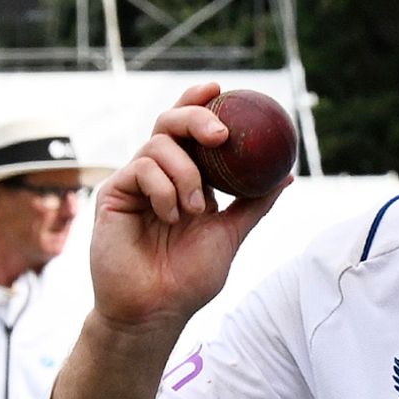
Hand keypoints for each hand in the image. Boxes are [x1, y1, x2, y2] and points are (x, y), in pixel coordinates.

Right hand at [90, 82, 288, 333]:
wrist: (155, 309)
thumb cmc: (188, 278)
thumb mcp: (231, 234)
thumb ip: (254, 203)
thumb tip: (286, 175)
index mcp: (184, 179)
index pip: (190, 132)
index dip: (200, 103)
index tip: (221, 89)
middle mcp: (157, 175)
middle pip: (170, 123)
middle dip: (196, 118)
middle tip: (220, 134)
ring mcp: (133, 183)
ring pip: (158, 145)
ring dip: (187, 174)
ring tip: (196, 210)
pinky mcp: (112, 193)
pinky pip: (141, 168)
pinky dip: (165, 189)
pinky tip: (172, 217)